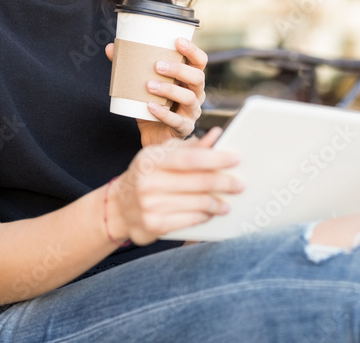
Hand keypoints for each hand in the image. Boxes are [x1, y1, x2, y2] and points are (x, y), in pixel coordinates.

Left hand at [105, 38, 207, 145]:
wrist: (153, 135)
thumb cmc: (152, 105)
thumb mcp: (143, 85)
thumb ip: (130, 67)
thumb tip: (110, 48)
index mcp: (189, 80)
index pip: (199, 62)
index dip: (192, 50)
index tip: (177, 40)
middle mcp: (196, 94)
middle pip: (197, 78)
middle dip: (178, 69)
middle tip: (156, 65)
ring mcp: (192, 112)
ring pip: (189, 98)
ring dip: (169, 90)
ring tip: (149, 85)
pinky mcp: (184, 128)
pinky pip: (177, 121)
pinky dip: (163, 113)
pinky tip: (149, 106)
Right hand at [105, 127, 242, 244]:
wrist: (119, 207)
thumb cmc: (148, 175)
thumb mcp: (162, 156)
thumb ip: (190, 147)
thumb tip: (217, 135)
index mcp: (152, 159)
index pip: (191, 158)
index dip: (216, 159)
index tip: (236, 159)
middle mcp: (149, 181)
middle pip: (198, 182)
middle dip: (224, 183)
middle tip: (239, 185)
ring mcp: (149, 205)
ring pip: (197, 204)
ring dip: (217, 204)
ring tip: (227, 204)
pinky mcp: (153, 225)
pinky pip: (189, 220)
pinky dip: (204, 217)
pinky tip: (210, 214)